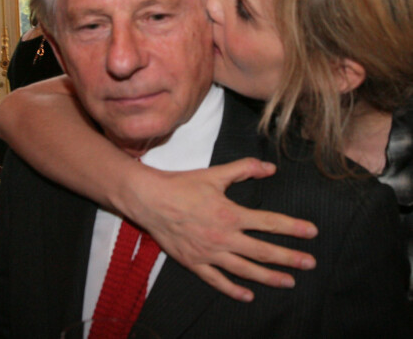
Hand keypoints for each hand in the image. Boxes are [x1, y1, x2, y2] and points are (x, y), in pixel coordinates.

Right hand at [122, 158, 317, 301]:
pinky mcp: (194, 262)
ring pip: (244, 270)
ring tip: (289, 282)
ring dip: (269, 277)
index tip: (312, 232)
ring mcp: (209, 253)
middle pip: (262, 251)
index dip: (292, 228)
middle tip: (309, 263)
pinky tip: (248, 295)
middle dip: (289, 258)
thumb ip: (243, 169)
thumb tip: (269, 168)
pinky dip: (233, 289)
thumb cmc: (182, 185)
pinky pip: (217, 280)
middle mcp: (223, 237)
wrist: (150, 199)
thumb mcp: (214, 174)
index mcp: (230, 214)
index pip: (269, 222)